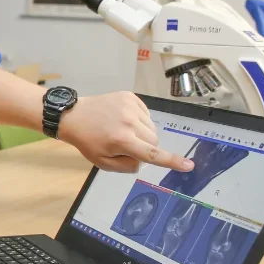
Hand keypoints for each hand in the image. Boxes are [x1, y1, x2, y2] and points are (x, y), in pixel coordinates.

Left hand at [58, 91, 195, 172]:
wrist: (74, 116)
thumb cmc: (88, 142)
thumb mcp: (103, 162)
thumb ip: (127, 166)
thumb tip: (144, 160)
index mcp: (121, 141)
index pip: (152, 153)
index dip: (172, 161)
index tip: (189, 165)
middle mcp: (128, 122)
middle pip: (154, 140)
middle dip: (146, 146)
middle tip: (127, 145)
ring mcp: (130, 107)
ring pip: (151, 127)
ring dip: (142, 133)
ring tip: (122, 131)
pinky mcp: (130, 97)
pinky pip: (146, 114)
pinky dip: (139, 120)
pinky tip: (122, 120)